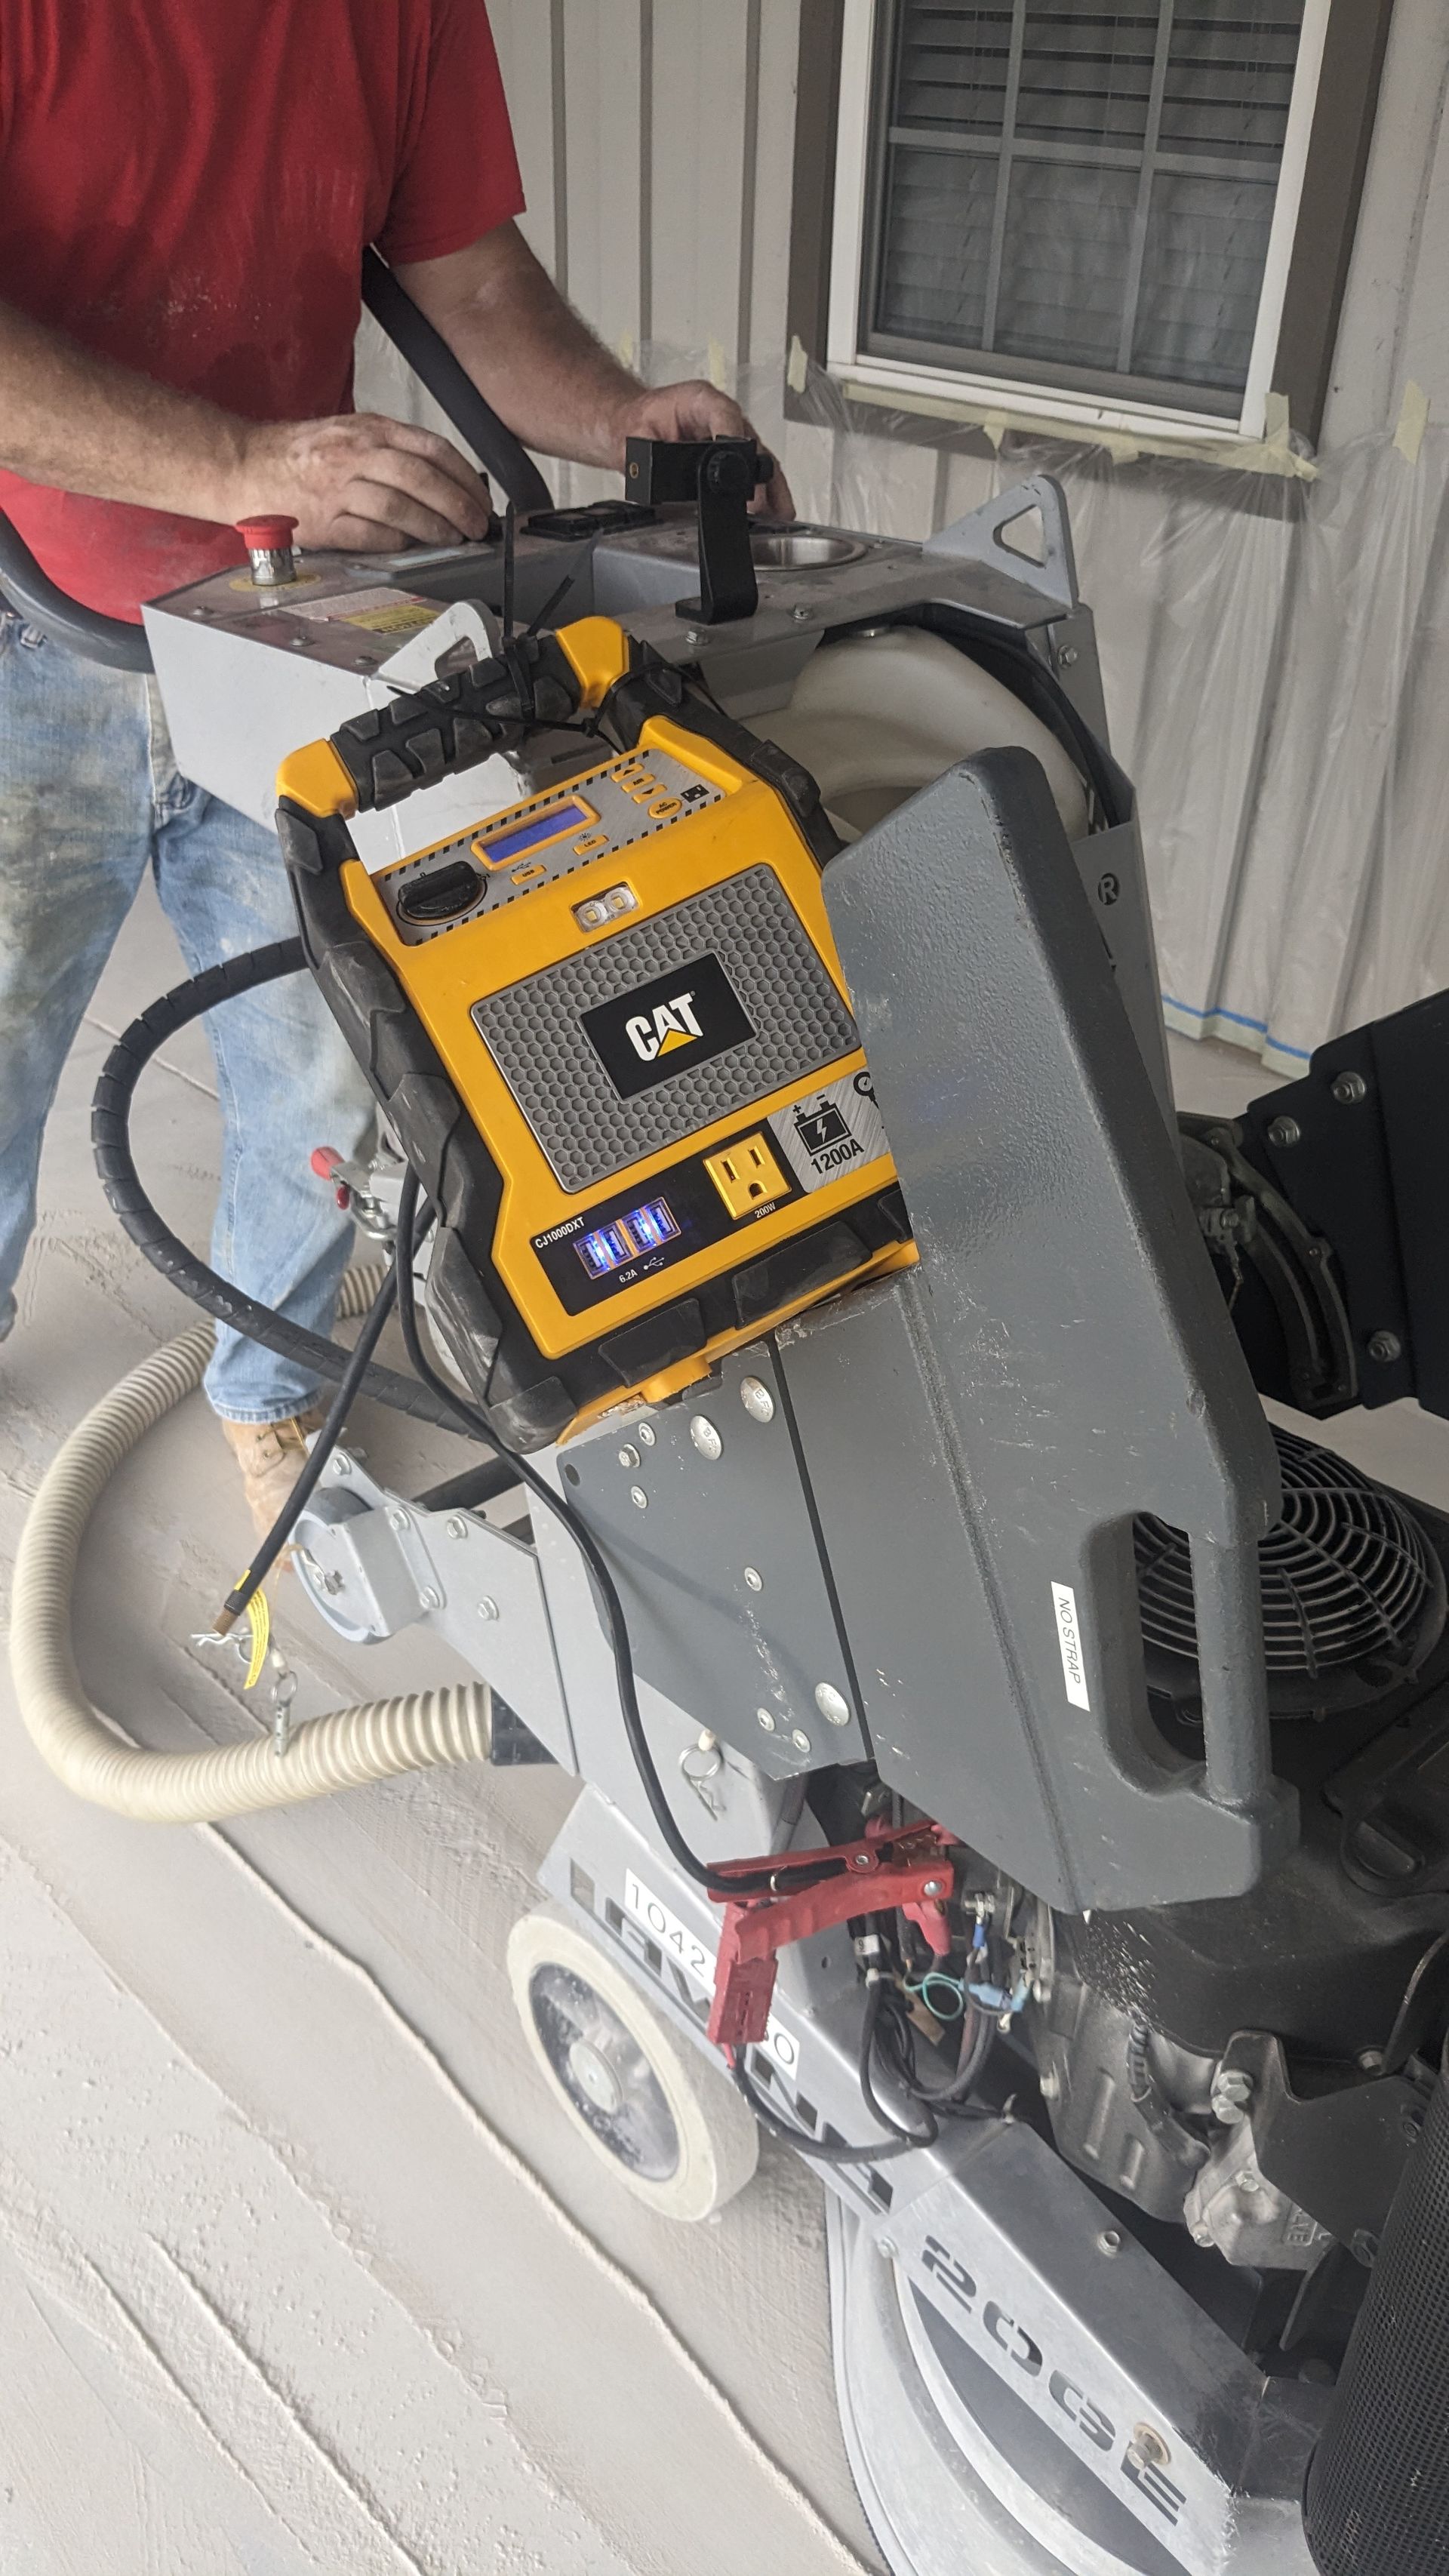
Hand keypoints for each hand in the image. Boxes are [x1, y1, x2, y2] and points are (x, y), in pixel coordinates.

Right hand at [226, 413, 493, 550]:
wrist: (245, 466)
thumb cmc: (301, 454)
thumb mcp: (351, 432)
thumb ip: (393, 450)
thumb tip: (442, 479)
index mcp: (369, 430)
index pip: (432, 449)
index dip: (464, 477)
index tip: (480, 498)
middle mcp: (356, 455)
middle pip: (422, 479)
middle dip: (458, 506)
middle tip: (476, 526)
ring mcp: (339, 489)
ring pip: (401, 508)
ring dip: (433, 529)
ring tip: (451, 539)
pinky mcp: (324, 522)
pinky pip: (371, 535)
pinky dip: (397, 543)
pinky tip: (410, 547)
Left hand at [613, 382, 795, 520]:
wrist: (633, 425)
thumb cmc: (637, 426)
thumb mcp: (635, 438)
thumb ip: (648, 455)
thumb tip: (659, 478)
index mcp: (698, 400)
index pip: (725, 415)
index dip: (736, 441)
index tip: (740, 467)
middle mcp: (720, 416)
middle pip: (751, 443)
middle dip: (760, 475)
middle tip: (761, 506)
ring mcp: (731, 435)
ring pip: (760, 459)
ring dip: (773, 487)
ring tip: (779, 514)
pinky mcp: (733, 455)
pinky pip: (757, 471)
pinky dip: (769, 491)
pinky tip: (777, 511)